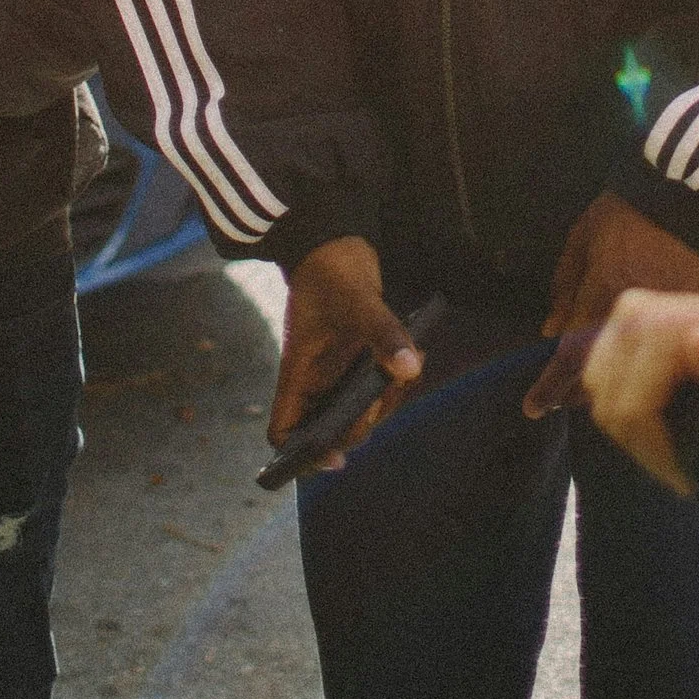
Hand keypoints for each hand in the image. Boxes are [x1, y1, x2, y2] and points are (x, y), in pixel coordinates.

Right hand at [270, 237, 426, 464]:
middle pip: (330, 429)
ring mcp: (337, 371)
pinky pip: (377, 386)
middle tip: (386, 394)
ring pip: (359, 410)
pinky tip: (412, 356)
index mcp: (298, 374)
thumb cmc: (332, 271)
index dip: (301, 453)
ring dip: (386, 400)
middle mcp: (316, 379)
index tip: (333, 457)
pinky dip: (396, 379)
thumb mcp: (358, 301)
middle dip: (361, 423)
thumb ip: (384, 334)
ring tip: (406, 367)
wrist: (336, 241)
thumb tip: (410, 369)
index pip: (285, 429)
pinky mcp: (358, 359)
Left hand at [527, 194, 698, 417]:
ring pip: (627, 370)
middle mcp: (628, 317)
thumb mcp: (581, 240)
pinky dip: (639, 365)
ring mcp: (660, 320)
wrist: (681, 199)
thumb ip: (564, 288)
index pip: (568, 353)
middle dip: (575, 389)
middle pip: (599, 371)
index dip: (549, 384)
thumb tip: (551, 330)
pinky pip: (657, 354)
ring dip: (606, 382)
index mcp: (599, 296)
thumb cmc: (624, 214)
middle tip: (557, 398)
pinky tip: (629, 370)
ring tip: (588, 390)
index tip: (533, 407)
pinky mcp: (685, 317)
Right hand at [578, 284, 698, 485]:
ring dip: (631, 432)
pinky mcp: (614, 330)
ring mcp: (620, 320)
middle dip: (643, 449)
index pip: (633, 408)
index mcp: (666, 323)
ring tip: (671, 451)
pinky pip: (602, 385)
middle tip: (681, 472)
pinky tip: (657, 426)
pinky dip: (624, 410)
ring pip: (601, 399)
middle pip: (611, 407)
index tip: (685, 479)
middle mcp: (633, 314)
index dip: (655, 454)